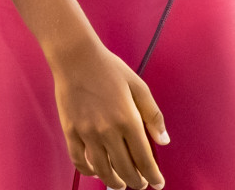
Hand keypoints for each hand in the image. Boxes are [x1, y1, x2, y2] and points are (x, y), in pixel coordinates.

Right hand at [49, 38, 166, 189]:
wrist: (76, 58)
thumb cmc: (108, 68)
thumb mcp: (138, 86)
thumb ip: (153, 115)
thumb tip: (163, 140)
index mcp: (128, 120)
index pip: (144, 158)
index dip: (153, 175)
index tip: (157, 183)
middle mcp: (108, 131)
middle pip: (125, 168)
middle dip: (136, 181)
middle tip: (141, 184)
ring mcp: (87, 133)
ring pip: (102, 169)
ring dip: (114, 181)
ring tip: (121, 184)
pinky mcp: (71, 131)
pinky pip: (78, 160)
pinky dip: (88, 171)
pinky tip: (96, 171)